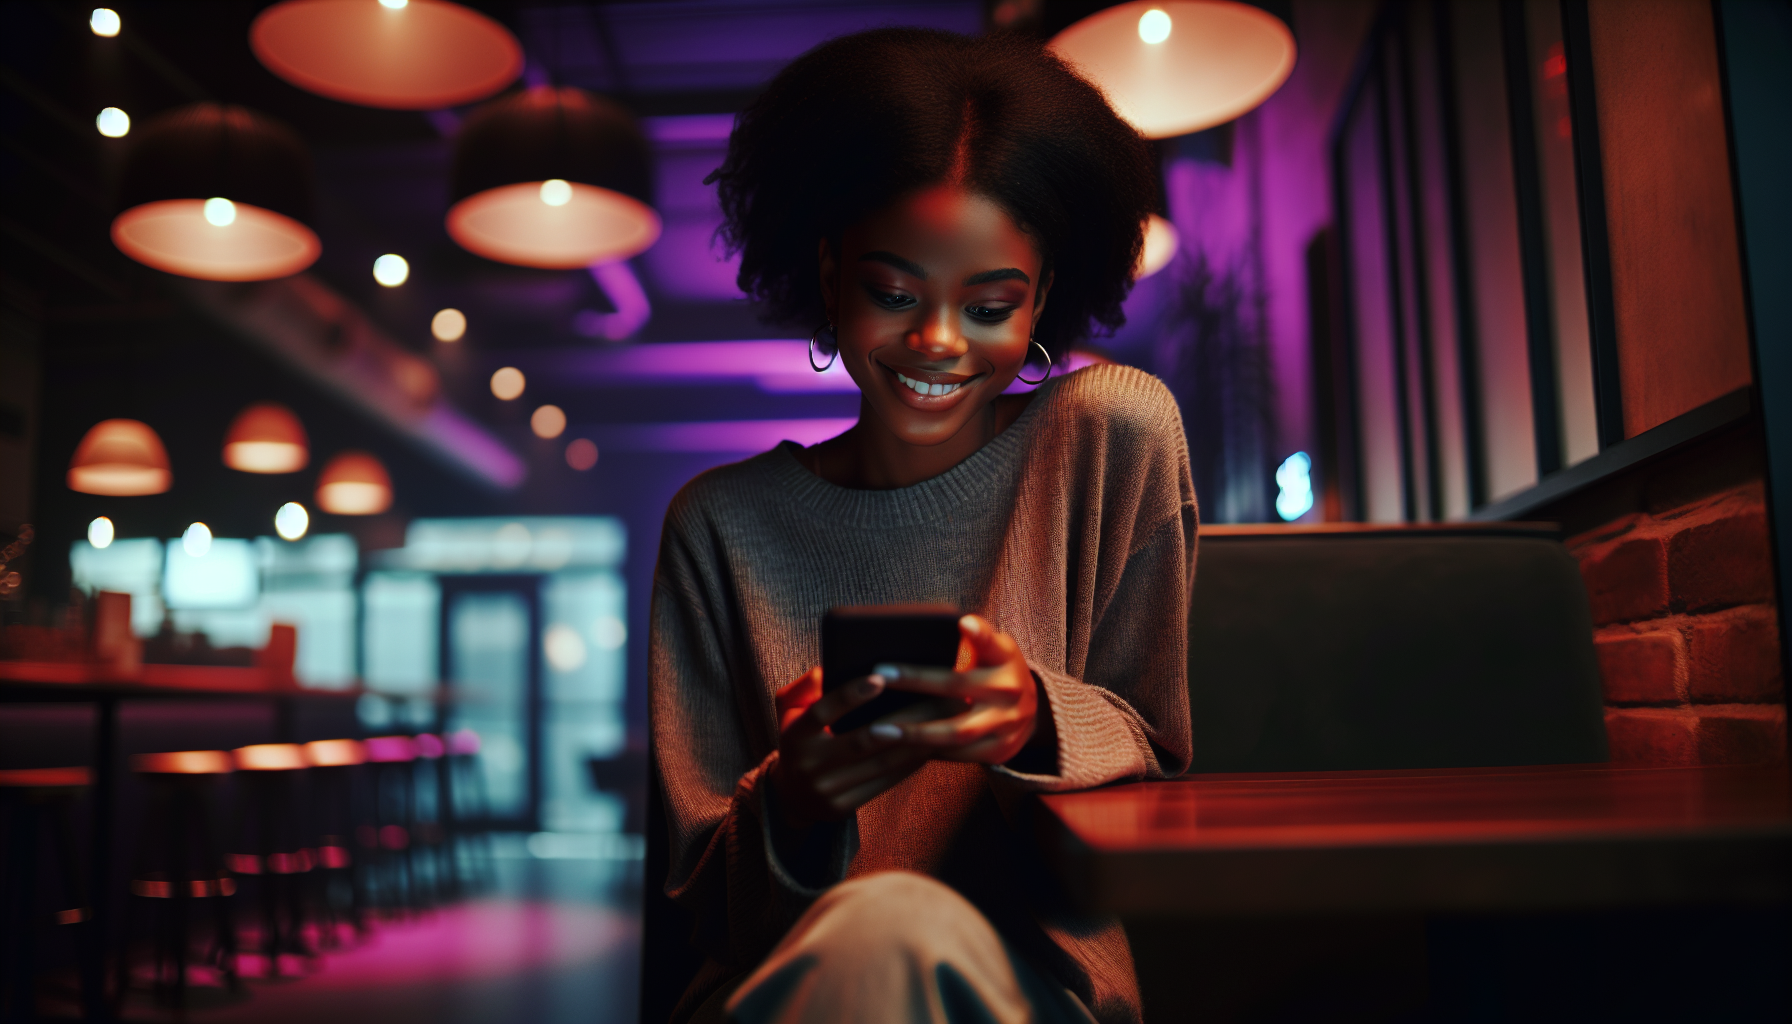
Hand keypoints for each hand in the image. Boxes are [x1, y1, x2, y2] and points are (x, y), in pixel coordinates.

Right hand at [767, 666, 930, 832]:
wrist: (791, 796)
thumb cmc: (801, 739)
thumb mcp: (791, 709)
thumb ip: (807, 686)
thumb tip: (830, 669)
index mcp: (795, 734)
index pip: (822, 712)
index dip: (850, 696)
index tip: (880, 678)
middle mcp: (808, 764)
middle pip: (861, 741)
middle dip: (902, 719)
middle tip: (934, 700)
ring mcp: (826, 789)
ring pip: (879, 764)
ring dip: (913, 744)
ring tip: (939, 722)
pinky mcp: (841, 807)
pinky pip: (883, 783)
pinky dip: (907, 765)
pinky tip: (927, 748)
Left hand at [876, 615, 1041, 764]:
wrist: (1030, 713)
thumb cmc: (997, 670)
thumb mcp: (996, 648)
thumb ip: (979, 636)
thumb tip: (960, 623)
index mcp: (1006, 659)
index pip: (992, 643)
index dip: (979, 634)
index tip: (962, 623)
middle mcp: (1011, 691)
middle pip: (958, 686)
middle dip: (916, 681)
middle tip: (878, 678)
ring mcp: (1007, 725)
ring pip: (955, 732)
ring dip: (914, 732)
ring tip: (877, 730)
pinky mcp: (998, 751)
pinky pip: (957, 754)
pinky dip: (926, 751)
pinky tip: (896, 748)